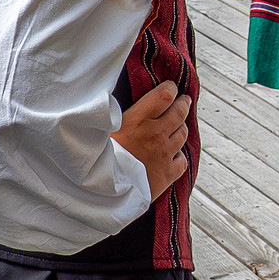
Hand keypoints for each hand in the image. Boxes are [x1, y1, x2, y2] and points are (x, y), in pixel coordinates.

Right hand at [110, 80, 191, 199]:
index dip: (170, 88)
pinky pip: (182, 160)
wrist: (100, 192)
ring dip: (182, 127)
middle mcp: (155, 135)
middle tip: (184, 100)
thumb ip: (114, 115)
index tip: (170, 87)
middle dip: (183, 104)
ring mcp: (164, 155)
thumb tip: (112, 102)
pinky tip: (173, 154)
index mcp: (137, 121)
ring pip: (183, 134)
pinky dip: (179, 156)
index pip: (164, 96)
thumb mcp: (102, 130)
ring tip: (179, 124)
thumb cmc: (95, 158)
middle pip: (179, 112)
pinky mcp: (167, 174)